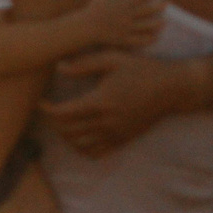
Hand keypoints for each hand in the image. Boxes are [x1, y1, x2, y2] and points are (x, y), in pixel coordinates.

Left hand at [39, 50, 186, 157]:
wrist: (171, 89)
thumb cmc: (141, 69)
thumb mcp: (112, 59)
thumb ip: (84, 64)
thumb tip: (58, 67)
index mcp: (100, 101)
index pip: (63, 113)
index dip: (47, 110)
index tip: (41, 102)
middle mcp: (106, 122)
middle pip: (67, 131)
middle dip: (53, 122)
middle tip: (50, 110)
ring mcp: (114, 134)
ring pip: (79, 145)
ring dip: (65, 136)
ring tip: (63, 122)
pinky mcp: (122, 140)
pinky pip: (95, 153)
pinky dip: (82, 148)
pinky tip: (79, 135)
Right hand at [81, 0, 166, 49]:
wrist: (86, 28)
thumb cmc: (93, 10)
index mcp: (123, 4)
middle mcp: (127, 16)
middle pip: (148, 10)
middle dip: (159, 6)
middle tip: (165, 4)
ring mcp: (126, 28)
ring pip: (147, 26)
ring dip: (158, 24)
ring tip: (164, 22)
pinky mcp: (124, 39)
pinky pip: (140, 40)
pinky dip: (149, 38)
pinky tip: (155, 37)